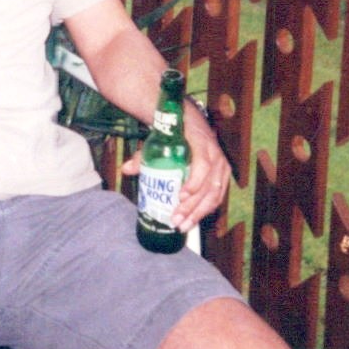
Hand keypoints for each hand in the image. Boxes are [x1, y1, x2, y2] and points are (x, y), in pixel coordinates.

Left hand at [120, 106, 232, 231]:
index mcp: (201, 143)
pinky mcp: (223, 176)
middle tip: (175, 220)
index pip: (203, 165)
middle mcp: (216, 155)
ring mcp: (222, 166)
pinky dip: (205, 211)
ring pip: (214, 195)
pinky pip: (217, 197)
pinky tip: (192, 221)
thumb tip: (126, 169)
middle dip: (192, 207)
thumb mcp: (159, 139)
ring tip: (182, 226)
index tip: (180, 197)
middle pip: (208, 186)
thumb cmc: (174, 133)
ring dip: (198, 214)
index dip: (194, 183)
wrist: (191, 122)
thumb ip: (143, 155)